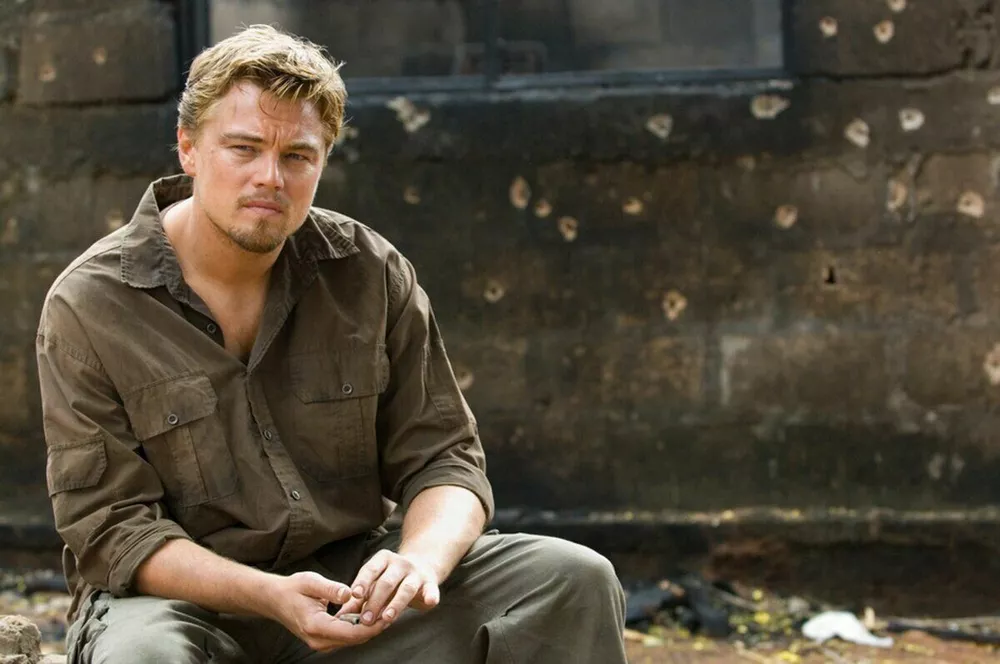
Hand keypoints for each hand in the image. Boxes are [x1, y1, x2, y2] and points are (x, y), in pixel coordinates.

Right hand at [269, 571, 387, 652]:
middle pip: (354, 639)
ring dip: (368, 628)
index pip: (351, 632)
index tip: (388, 614)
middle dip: (375, 627)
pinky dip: (359, 628)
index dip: (372, 626)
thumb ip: (331, 588)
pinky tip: (368, 614)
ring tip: (384, 611)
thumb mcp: (310, 581)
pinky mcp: (322, 640)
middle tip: (392, 611)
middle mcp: (318, 640)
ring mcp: (320, 643)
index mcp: (316, 626)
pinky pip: (345, 637)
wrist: (275, 599)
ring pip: (352, 640)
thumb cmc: (293, 588)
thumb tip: (350, 593)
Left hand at [349, 550, 440, 626]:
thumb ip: (359, 598)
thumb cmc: (391, 579)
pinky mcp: (430, 583)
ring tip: (386, 618)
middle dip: (375, 601)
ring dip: (396, 604)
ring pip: (406, 588)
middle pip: (386, 582)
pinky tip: (429, 602)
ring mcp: (416, 573)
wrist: (423, 566)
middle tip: (366, 619)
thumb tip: (340, 617)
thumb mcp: (375, 582)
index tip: (355, 595)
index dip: (363, 582)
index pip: (371, 569)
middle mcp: (400, 563)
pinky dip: (431, 595)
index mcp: (383, 559)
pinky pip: (431, 589)